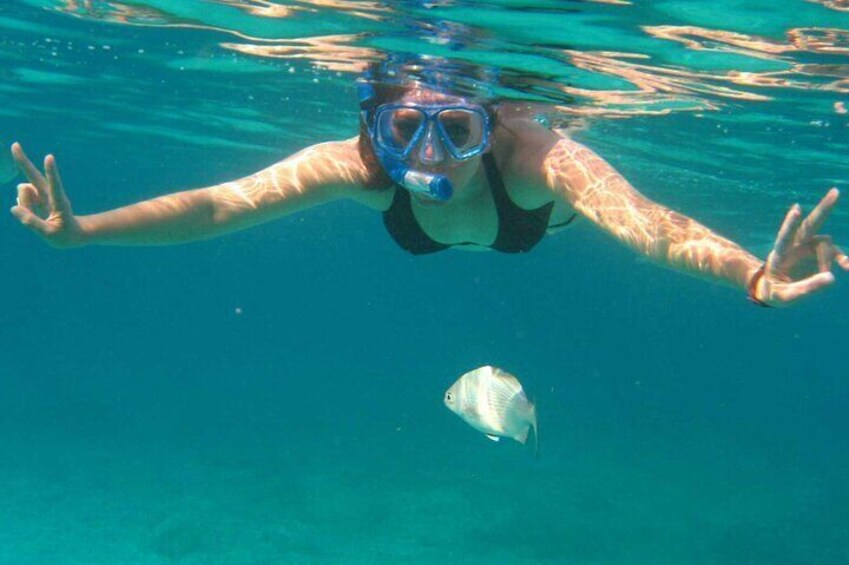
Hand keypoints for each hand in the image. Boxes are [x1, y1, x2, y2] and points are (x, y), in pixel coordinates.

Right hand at [9, 143, 86, 247]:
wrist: (73, 234)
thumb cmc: (65, 235)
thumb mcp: (50, 234)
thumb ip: (32, 223)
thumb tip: (14, 208)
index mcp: (59, 202)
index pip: (54, 185)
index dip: (51, 172)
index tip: (49, 157)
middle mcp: (50, 194)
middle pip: (34, 175)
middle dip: (23, 161)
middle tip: (14, 144)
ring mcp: (42, 194)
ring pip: (23, 192)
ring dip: (23, 204)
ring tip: (38, 217)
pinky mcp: (36, 196)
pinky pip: (21, 200)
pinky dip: (23, 208)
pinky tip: (34, 215)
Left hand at [753, 188, 847, 305]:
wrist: (774, 290)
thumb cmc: (775, 292)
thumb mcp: (786, 296)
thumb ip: (806, 289)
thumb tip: (832, 278)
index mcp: (780, 253)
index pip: (785, 236)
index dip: (791, 223)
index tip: (796, 209)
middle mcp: (795, 245)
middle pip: (809, 224)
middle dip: (823, 209)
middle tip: (836, 192)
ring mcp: (808, 248)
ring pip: (825, 243)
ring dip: (829, 258)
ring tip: (829, 274)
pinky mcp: (819, 255)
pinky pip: (835, 253)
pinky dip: (843, 259)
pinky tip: (848, 267)